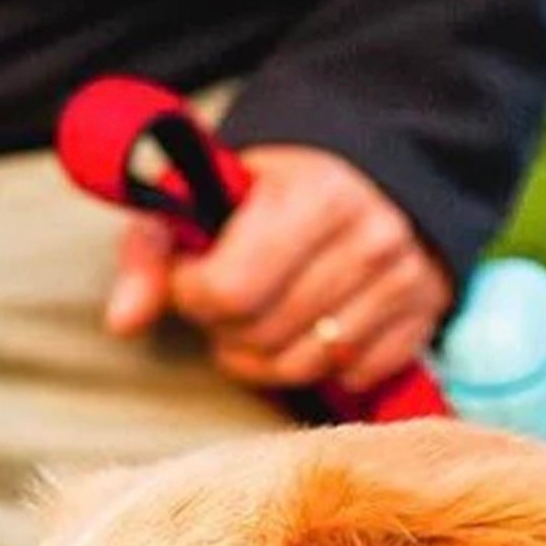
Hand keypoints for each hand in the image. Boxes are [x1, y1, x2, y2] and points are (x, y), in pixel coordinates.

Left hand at [105, 145, 452, 395]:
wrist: (372, 169)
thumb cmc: (274, 187)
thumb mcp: (206, 193)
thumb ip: (152, 250)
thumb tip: (122, 322)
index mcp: (316, 195)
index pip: (229, 290)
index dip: (194, 294)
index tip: (193, 276)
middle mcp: (370, 238)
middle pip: (262, 336)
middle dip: (226, 329)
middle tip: (227, 301)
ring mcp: (402, 282)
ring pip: (303, 366)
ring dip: (266, 356)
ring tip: (261, 318)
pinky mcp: (423, 316)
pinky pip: (353, 376)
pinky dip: (322, 363)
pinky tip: (311, 326)